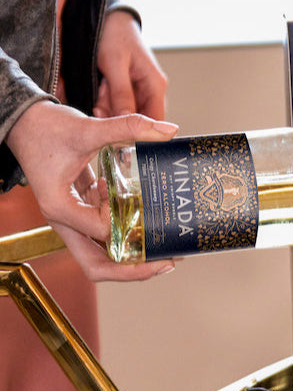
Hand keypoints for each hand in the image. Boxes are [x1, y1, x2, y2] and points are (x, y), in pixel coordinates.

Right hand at [6, 101, 178, 281]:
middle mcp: (65, 221)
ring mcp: (73, 218)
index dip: (130, 229)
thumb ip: (128, 127)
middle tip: (167, 262)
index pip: (103, 233)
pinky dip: (125, 231)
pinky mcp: (81, 210)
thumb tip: (168, 130)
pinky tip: (145, 217)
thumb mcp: (89, 128)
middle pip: (98, 265)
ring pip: (102, 253)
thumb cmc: (46, 128)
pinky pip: (105, 232)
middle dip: (133, 270)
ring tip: (163, 247)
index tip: (153, 219)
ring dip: (132, 255)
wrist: (25, 121)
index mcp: (61, 208)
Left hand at [94, 9, 167, 120]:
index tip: (118, 133)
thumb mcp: (114, 66)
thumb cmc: (113, 36)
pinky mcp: (129, 87)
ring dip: (110, 106)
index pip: (156, 121)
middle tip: (99, 105)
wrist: (107, 18)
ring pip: (127, 110)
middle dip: (118, 115)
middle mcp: (152, 89)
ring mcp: (141, 88)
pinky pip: (119, 101)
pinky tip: (100, 88)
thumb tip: (127, 122)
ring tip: (99, 89)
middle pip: (139, 117)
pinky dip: (107, 99)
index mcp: (156, 85)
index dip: (140, 131)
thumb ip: (121, 95)